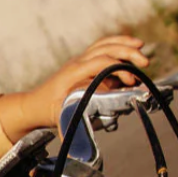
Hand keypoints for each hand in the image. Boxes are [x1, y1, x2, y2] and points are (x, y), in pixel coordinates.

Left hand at [0, 35, 148, 139]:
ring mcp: (79, 60)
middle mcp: (77, 62)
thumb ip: (78, 121)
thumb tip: (93, 133)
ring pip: (103, 44)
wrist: (32, 104)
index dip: (119, 69)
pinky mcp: (82, 63)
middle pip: (105, 48)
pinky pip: (100, 48)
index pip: (101, 61)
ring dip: (123, 43)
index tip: (131, 80)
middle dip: (127, 52)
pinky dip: (115, 45)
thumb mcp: (61, 117)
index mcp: (73, 72)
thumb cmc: (46, 110)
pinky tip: (128, 47)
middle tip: (145, 61)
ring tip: (140, 46)